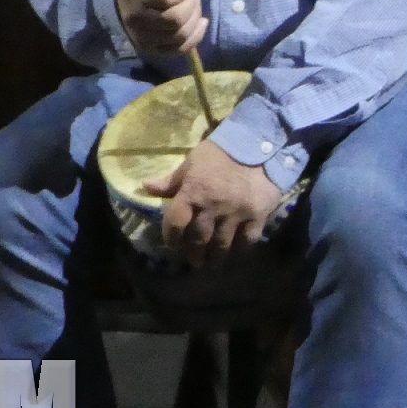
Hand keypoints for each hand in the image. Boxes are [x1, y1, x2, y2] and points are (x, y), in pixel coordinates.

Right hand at [115, 0, 207, 60]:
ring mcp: (143, 38)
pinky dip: (196, 36)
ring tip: (191, 6)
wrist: (125, 0)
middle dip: (192, 5)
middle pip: (177, 18)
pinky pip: (180, 49)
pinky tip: (200, 23)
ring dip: (195, 19)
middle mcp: (136, 19)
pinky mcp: (151, 50)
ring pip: (180, 35)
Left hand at [144, 139, 284, 266]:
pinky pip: (247, 240)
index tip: (173, 244)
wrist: (261, 144)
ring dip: (214, 257)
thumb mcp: (192, 162)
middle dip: (193, 253)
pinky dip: (240, 249)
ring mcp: (236, 213)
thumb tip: (145, 188)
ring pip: (221, 244)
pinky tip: (236, 252)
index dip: (171, 238)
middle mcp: (213, 207)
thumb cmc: (222, 153)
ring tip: (212, 263)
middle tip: (193, 260)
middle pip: (198, 239)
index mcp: (193, 192)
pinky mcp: (257, 215)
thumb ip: (171, 181)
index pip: (176, 224)